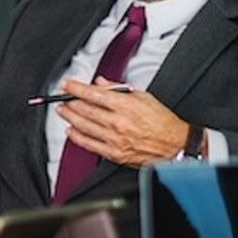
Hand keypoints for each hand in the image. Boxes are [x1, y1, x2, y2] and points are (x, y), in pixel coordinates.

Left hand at [55, 77, 188, 167]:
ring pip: (84, 126)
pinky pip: (90, 144)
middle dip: (69, 102)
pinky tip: (71, 131)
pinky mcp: (115, 154)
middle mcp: (118, 123)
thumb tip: (101, 83)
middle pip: (85, 110)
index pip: (93, 94)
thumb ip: (119, 89)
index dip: (76, 88)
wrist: (176, 146)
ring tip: (63, 111)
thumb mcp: (144, 97)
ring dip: (70, 117)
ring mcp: (115, 139)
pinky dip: (77, 137)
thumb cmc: (164, 122)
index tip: (67, 84)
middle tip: (61, 98)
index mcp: (126, 106)